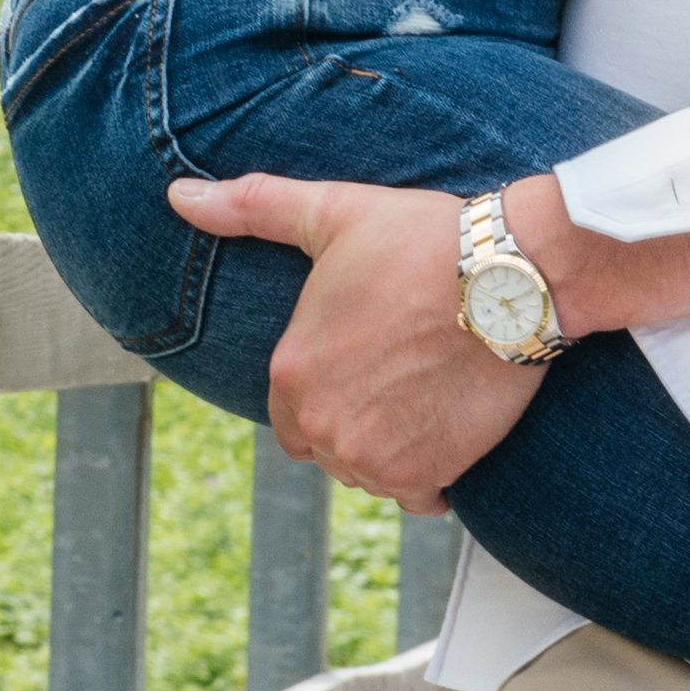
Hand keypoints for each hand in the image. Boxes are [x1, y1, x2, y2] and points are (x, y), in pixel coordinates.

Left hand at [167, 172, 540, 507]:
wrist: (511, 275)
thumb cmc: (424, 238)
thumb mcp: (334, 213)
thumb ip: (254, 207)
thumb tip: (178, 196)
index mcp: (291, 370)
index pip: (288, 406)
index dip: (327, 377)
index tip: (368, 348)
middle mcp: (320, 424)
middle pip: (326, 439)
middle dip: (356, 412)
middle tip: (401, 365)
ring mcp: (371, 458)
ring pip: (368, 466)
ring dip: (391, 441)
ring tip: (427, 384)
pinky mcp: (422, 479)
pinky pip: (414, 495)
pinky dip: (429, 470)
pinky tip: (448, 419)